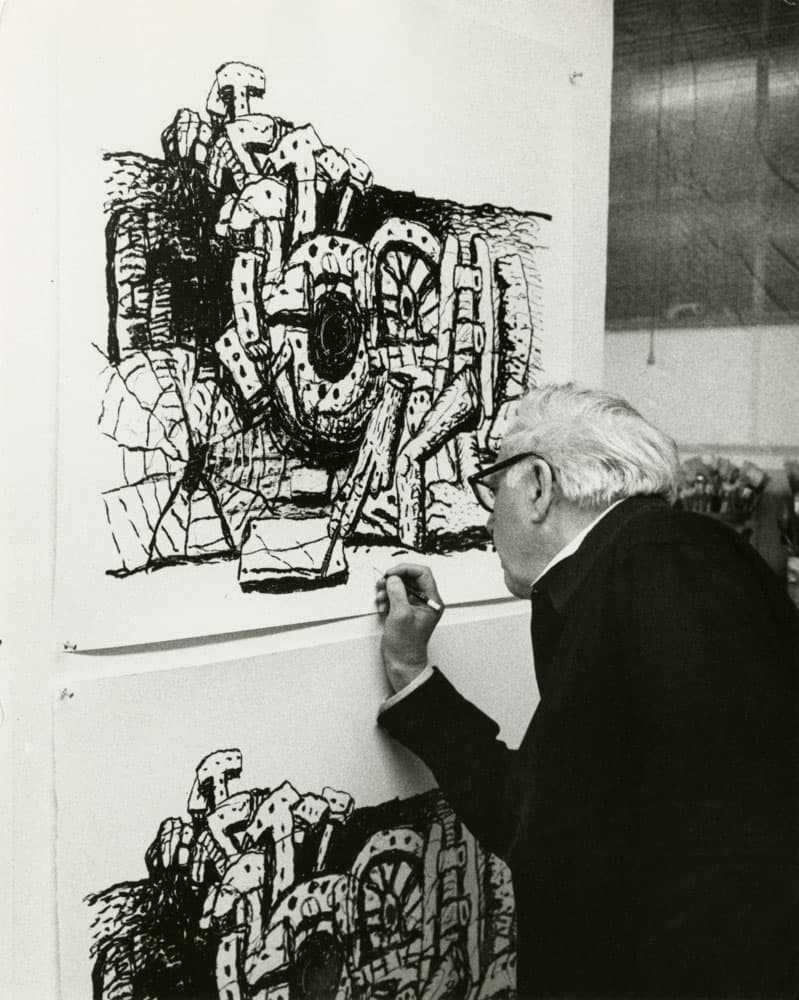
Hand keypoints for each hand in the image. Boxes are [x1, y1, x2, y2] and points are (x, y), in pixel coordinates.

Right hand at [376, 563, 443, 691]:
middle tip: (381, 584)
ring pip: (402, 586)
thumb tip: (393, 578)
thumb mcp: (400, 615)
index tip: (391, 573)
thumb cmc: (406, 644)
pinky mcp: (406, 610)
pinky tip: (382, 605)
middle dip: (394, 579)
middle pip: (411, 578)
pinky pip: (397, 595)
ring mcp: (415, 605)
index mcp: (432, 601)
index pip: (423, 573)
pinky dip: (387, 597)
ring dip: (388, 588)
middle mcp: (426, 601)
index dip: (406, 569)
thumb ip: (397, 593)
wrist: (402, 661)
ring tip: (380, 597)